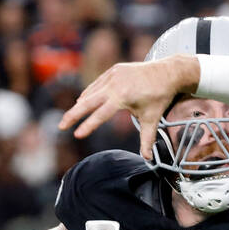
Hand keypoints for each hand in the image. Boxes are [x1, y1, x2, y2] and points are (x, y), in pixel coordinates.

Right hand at [59, 55, 199, 160]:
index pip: (100, 114)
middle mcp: (114, 84)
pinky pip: (97, 84)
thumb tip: (147, 158)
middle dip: (73, 115)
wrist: (167, 72)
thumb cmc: (159, 96)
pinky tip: (82, 101)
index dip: (88, 126)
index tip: (77, 135)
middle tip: (61, 126)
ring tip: (69, 117)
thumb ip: (147, 139)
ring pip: (91, 92)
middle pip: (88, 101)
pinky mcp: (113, 70)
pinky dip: (89, 93)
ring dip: (80, 104)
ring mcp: (112, 75)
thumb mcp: (153, 119)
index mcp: (122, 97)